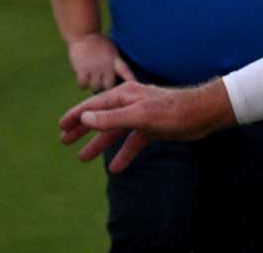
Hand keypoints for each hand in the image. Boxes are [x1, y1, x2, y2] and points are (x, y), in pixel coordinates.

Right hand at [58, 79, 235, 172]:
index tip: (60, 126)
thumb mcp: (139, 116)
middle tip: (64, 141)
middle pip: (100, 117)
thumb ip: (111, 118)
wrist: (201, 115)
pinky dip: (123, 154)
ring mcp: (141, 116)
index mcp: (124, 94)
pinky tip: (116, 167)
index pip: (93, 106)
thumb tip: (85, 119)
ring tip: (82, 158)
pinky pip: (132, 142)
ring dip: (99, 144)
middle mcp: (130, 103)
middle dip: (82, 130)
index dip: (76, 115)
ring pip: (115, 132)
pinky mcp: (152, 128)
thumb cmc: (171, 111)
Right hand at [67, 33, 135, 91]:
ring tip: (91, 81)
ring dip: (93, 86)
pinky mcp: (82, 69)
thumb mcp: (113, 51)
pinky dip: (83, 84)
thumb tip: (122, 78)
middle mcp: (106, 65)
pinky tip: (83, 79)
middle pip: (109, 86)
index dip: (131, 81)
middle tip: (102, 85)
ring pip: (95, 87)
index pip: (126, 72)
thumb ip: (116, 63)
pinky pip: (83, 84)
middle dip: (106, 88)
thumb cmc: (99, 43)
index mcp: (115, 60)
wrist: (84, 33)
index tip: (134, 87)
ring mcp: (94, 68)